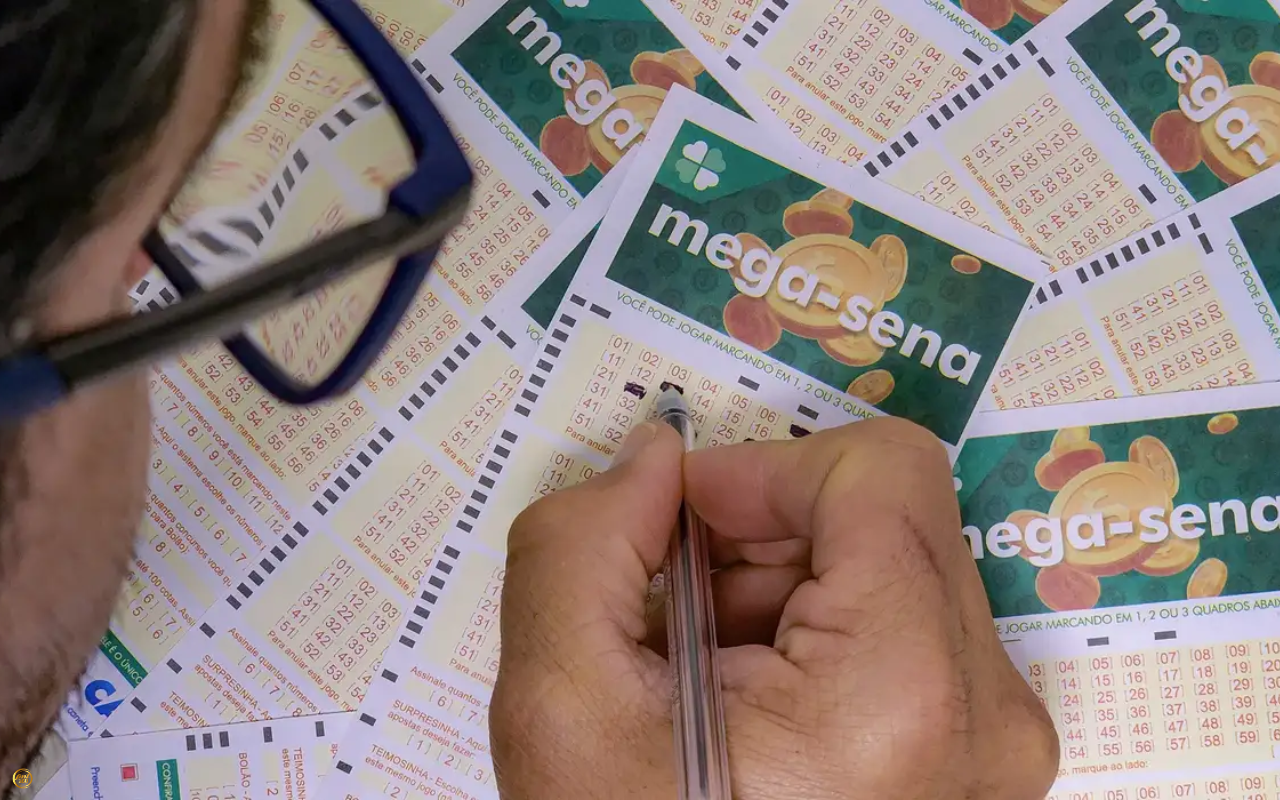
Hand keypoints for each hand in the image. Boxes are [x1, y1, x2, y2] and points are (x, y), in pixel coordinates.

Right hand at [490, 417, 1058, 798]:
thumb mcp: (563, 707)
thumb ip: (583, 544)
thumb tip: (653, 457)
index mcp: (905, 691)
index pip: (881, 470)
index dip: (763, 471)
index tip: (680, 522)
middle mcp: (987, 713)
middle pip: (884, 519)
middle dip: (760, 540)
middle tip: (674, 612)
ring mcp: (995, 741)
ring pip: (889, 567)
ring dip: (779, 589)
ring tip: (703, 674)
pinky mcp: (977, 755)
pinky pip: (900, 629)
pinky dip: (811, 634)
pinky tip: (745, 702)